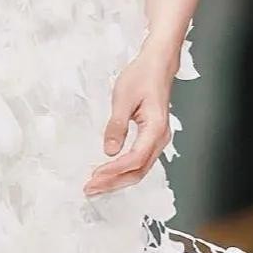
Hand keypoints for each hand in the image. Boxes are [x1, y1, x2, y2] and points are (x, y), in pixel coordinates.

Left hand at [85, 40, 175, 196]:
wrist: (158, 64)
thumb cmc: (142, 76)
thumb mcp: (123, 98)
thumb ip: (116, 126)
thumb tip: (109, 151)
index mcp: (156, 128)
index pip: (135, 158)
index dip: (114, 170)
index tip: (95, 175)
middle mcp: (161, 138)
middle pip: (139, 171)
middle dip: (114, 182)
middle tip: (91, 188)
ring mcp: (159, 139)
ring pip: (140, 169)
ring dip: (118, 179)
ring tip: (97, 185)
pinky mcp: (152, 138)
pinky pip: (140, 161)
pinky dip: (124, 170)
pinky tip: (110, 173)